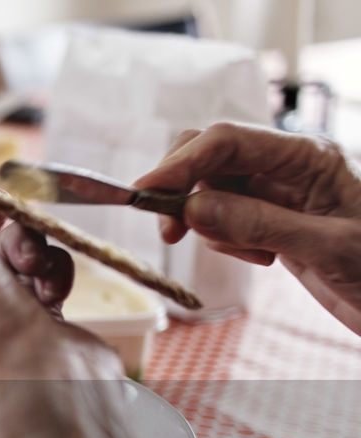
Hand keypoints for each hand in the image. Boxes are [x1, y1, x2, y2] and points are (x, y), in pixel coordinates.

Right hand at [134, 121, 360, 332]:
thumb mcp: (327, 246)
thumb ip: (259, 224)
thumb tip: (194, 207)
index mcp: (310, 155)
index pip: (228, 141)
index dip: (182, 162)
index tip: (147, 192)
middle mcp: (289, 165)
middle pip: (211, 154)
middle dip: (181, 187)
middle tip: (171, 231)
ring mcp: (279, 192)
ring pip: (212, 189)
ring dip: (208, 223)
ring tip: (250, 256)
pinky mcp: (273, 218)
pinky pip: (226, 218)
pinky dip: (225, 240)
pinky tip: (261, 259)